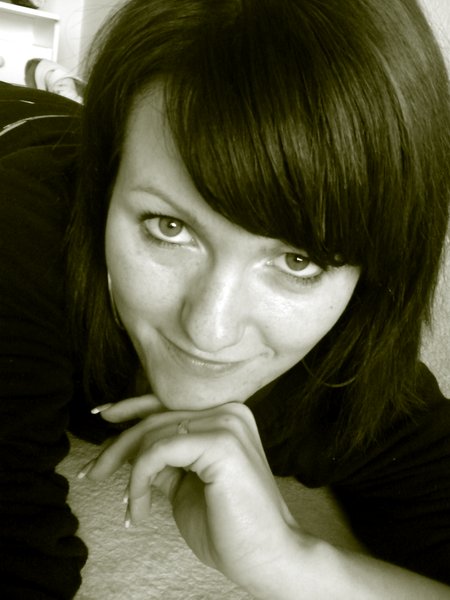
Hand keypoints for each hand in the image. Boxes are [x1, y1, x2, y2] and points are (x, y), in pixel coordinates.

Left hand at [84, 397, 301, 589]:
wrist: (268, 559)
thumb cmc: (229, 528)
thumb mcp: (186, 486)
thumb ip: (165, 462)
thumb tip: (130, 449)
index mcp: (226, 417)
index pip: (169, 405)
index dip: (130, 408)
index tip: (100, 415)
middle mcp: (229, 411)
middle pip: (156, 420)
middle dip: (117, 447)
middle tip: (93, 474)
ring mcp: (227, 423)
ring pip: (153, 435)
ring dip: (129, 473)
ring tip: (129, 508)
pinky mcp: (221, 442)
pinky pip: (158, 453)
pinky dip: (139, 481)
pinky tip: (138, 510)